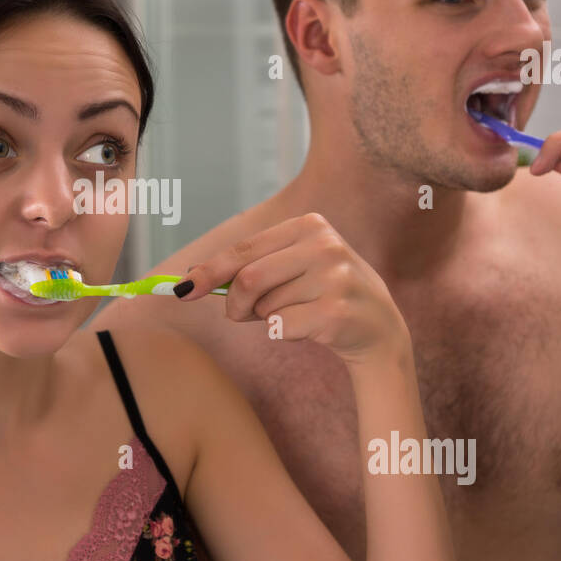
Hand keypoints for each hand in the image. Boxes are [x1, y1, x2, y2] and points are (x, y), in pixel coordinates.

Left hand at [174, 213, 410, 364]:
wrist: (378, 327)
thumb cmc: (323, 294)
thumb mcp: (292, 269)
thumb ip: (248, 269)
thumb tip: (190, 280)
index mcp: (309, 226)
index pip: (244, 250)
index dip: (209, 271)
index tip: (181, 289)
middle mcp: (324, 245)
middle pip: (248, 279)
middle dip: (235, 304)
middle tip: (239, 315)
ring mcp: (334, 278)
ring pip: (266, 307)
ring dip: (267, 319)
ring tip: (296, 314)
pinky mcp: (336, 311)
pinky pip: (281, 328)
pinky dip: (283, 334)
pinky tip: (310, 328)